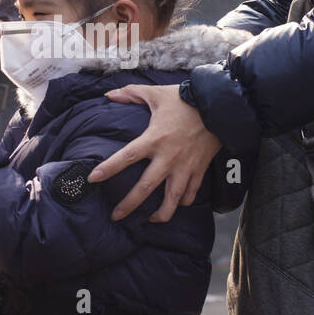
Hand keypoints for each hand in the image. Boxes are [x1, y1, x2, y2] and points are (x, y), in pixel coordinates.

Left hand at [86, 83, 222, 222]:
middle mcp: (168, 157)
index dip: (109, 168)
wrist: (220, 106)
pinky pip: (192, 192)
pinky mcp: (199, 169)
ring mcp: (185, 166)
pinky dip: (185, 201)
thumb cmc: (185, 99)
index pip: (127, 156)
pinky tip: (178, 205)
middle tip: (116, 216)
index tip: (93, 178)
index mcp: (154, 139)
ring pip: (173, 198)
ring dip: (162, 213)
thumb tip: (109, 94)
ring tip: (151, 221)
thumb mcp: (156, 93)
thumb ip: (131, 93)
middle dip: (129, 204)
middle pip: (146, 187)